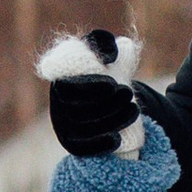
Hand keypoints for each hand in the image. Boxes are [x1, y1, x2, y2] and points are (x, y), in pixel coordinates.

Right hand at [36, 30, 144, 158]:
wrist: (109, 101)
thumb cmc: (104, 71)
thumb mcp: (105, 52)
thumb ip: (105, 43)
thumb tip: (110, 55)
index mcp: (60, 82)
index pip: (68, 88)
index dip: (89, 87)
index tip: (112, 83)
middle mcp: (57, 105)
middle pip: (79, 109)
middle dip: (107, 102)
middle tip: (129, 93)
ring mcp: (64, 126)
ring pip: (85, 128)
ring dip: (112, 120)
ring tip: (134, 109)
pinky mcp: (73, 144)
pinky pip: (82, 148)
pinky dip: (99, 145)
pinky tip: (117, 139)